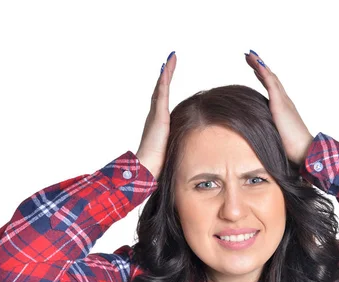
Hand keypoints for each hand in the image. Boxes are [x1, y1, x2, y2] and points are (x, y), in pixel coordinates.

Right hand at [136, 51, 176, 179]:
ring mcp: (155, 113)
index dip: (164, 86)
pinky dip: (164, 79)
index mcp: (158, 122)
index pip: (162, 99)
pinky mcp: (158, 115)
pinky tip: (167, 69)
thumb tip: (191, 148)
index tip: (168, 75)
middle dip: (165, 74)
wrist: (148, 166)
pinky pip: (162, 92)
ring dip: (166, 72)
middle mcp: (154, 115)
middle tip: (170, 60)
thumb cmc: (160, 162)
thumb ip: (178, 143)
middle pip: (159, 89)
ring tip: (171, 59)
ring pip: (160, 87)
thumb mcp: (173, 147)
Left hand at [244, 50, 313, 166]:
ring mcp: (283, 101)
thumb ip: (269, 130)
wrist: (304, 151)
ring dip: (260, 65)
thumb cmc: (292, 148)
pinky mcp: (280, 104)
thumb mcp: (276, 135)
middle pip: (271, 78)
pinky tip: (257, 64)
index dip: (263, 76)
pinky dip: (264, 72)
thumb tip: (257, 133)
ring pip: (270, 77)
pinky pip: (271, 84)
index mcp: (283, 108)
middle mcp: (285, 101)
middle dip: (260, 66)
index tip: (255, 68)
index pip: (272, 87)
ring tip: (250, 55)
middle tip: (250, 56)